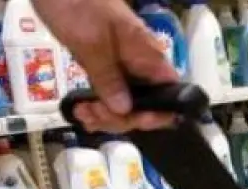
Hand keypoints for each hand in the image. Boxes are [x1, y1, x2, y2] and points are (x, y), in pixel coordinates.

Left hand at [32, 0, 178, 132]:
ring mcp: (125, 66)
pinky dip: (98, 106)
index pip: (170, 94)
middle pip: (147, 106)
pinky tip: (81, 109)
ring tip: (82, 112)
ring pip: (127, 105)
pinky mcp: (107, 66)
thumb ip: (108, 77)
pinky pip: (110, 95)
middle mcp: (142, 64)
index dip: (155, 114)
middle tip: (92, 113)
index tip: (128, 118)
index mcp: (147, 55)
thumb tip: (125, 110)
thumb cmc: (77, 5)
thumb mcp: (91, 44)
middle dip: (121, 118)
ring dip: (106, 116)